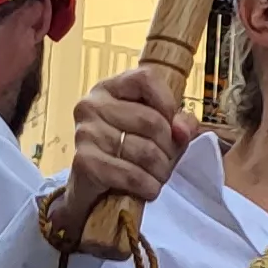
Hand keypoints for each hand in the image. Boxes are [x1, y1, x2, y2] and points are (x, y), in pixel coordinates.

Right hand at [57, 67, 188, 229]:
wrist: (92, 187)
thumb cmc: (128, 152)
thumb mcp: (158, 131)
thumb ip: (179, 123)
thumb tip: (182, 131)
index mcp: (110, 88)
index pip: (146, 79)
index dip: (168, 102)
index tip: (172, 124)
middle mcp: (92, 105)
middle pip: (151, 121)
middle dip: (169, 148)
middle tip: (167, 160)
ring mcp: (85, 132)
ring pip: (144, 151)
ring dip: (161, 171)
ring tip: (158, 176)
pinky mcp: (84, 161)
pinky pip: (130, 175)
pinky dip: (147, 186)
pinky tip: (149, 189)